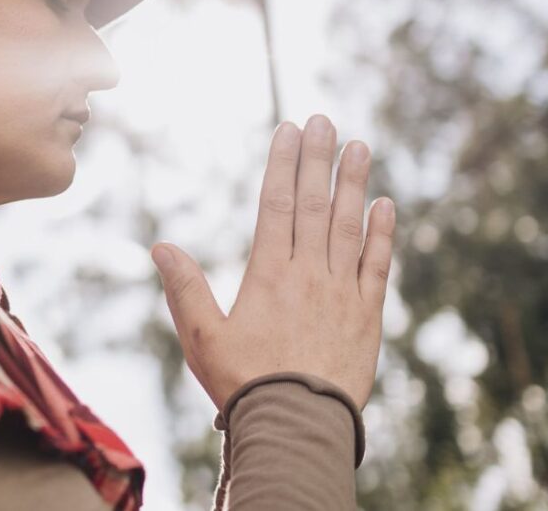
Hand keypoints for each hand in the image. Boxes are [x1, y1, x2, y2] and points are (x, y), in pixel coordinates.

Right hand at [151, 114, 394, 410]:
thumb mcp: (201, 337)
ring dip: (354, 184)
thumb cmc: (244, 383)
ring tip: (359, 146)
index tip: (288, 129)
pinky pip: (378, 266)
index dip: (282, 164)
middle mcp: (308, 273)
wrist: (298, 426)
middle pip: (315, 204)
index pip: (277, 204)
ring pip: (350, 226)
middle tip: (324, 120)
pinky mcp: (367, 316)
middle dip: (318, 159)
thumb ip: (184, 288)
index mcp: (268, 274)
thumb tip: (161, 246)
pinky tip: (386, 206)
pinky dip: (382, 234)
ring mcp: (342, 292)